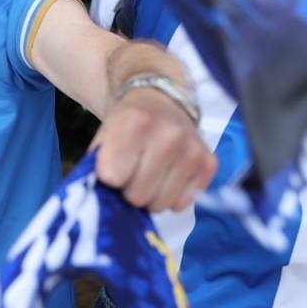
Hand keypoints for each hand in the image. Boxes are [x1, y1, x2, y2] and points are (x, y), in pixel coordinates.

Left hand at [92, 86, 215, 211]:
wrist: (162, 101)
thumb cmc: (127, 124)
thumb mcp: (104, 136)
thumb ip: (96, 166)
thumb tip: (97, 202)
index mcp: (135, 123)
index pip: (112, 177)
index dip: (109, 177)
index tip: (112, 168)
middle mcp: (169, 136)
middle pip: (138, 196)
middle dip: (130, 190)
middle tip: (132, 172)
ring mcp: (193, 150)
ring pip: (161, 205)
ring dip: (152, 196)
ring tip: (151, 172)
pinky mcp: (210, 165)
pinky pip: (181, 204)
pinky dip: (172, 196)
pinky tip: (169, 174)